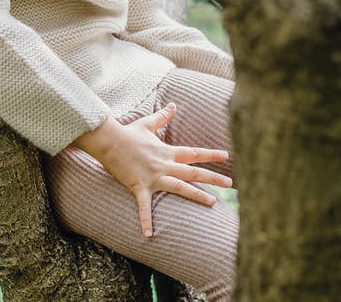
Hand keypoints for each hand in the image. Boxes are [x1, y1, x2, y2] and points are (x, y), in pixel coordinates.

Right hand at [70, 103, 231, 237]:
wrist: (109, 141)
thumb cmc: (127, 133)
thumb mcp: (147, 123)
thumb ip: (162, 116)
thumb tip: (173, 105)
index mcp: (167, 152)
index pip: (194, 153)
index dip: (211, 155)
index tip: (226, 157)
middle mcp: (164, 165)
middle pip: (193, 172)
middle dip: (213, 178)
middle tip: (230, 184)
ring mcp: (153, 177)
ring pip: (179, 187)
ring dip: (196, 195)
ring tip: (212, 202)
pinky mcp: (139, 187)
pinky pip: (144, 207)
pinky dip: (146, 221)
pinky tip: (149, 235)